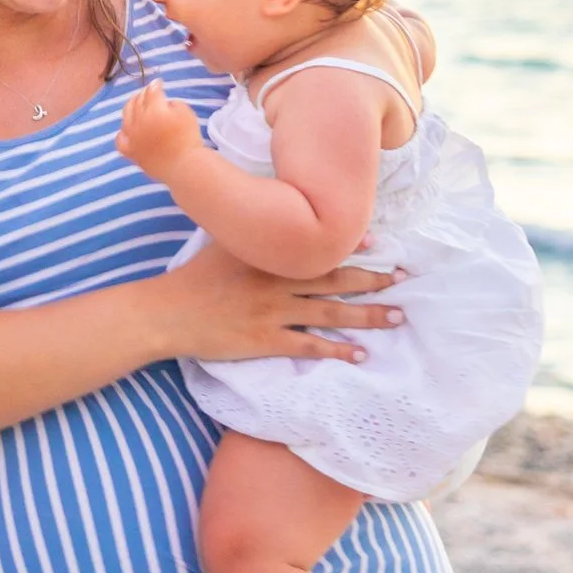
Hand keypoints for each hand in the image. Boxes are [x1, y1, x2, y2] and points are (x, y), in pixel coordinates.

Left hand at [117, 81, 203, 179]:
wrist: (184, 166)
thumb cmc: (188, 138)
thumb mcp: (186, 112)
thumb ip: (173, 103)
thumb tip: (164, 104)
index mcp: (154, 109)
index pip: (152, 91)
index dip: (156, 85)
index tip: (159, 83)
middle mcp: (139, 120)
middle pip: (137, 101)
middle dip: (143, 93)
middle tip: (149, 92)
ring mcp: (132, 136)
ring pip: (126, 115)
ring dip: (131, 106)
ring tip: (136, 104)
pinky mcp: (130, 151)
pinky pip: (120, 139)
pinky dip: (122, 132)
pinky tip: (127, 130)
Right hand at [155, 240, 403, 364]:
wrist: (168, 312)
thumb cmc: (196, 276)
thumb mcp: (226, 241)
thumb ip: (255, 231)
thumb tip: (279, 218)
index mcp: (269, 255)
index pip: (319, 248)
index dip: (353, 246)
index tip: (382, 243)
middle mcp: (277, 281)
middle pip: (335, 280)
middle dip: (373, 279)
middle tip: (404, 279)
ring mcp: (272, 312)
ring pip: (331, 313)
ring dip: (367, 315)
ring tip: (396, 317)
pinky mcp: (265, 341)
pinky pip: (309, 345)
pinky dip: (336, 350)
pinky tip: (359, 354)